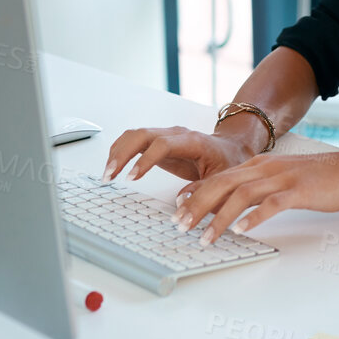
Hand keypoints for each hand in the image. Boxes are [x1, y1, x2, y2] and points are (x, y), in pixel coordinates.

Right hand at [101, 125, 253, 183]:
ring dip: (117, 153)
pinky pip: (133, 142)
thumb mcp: (224, 179)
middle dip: (122, 154)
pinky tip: (113, 168)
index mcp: (192, 141)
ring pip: (133, 136)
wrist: (231, 148)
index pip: (162, 144)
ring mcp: (165, 136)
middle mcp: (175, 134)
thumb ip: (206, 191)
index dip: (145, 160)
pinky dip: (120, 152)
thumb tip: (181, 203)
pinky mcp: (157, 143)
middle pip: (141, 135)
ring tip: (106, 175)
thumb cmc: (229, 162)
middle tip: (109, 175)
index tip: (131, 178)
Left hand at [175, 148, 338, 243]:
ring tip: (205, 237)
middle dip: (198, 206)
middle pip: (223, 184)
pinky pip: (271, 204)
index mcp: (259, 165)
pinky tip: (241, 231)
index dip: (196, 192)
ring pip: (241, 195)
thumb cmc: (318, 178)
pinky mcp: (299, 191)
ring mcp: (282, 178)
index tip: (177, 207)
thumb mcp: (281, 178)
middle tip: (181, 226)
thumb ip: (257, 189)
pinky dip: (253, 218)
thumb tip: (234, 207)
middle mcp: (266, 168)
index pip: (219, 177)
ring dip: (219, 217)